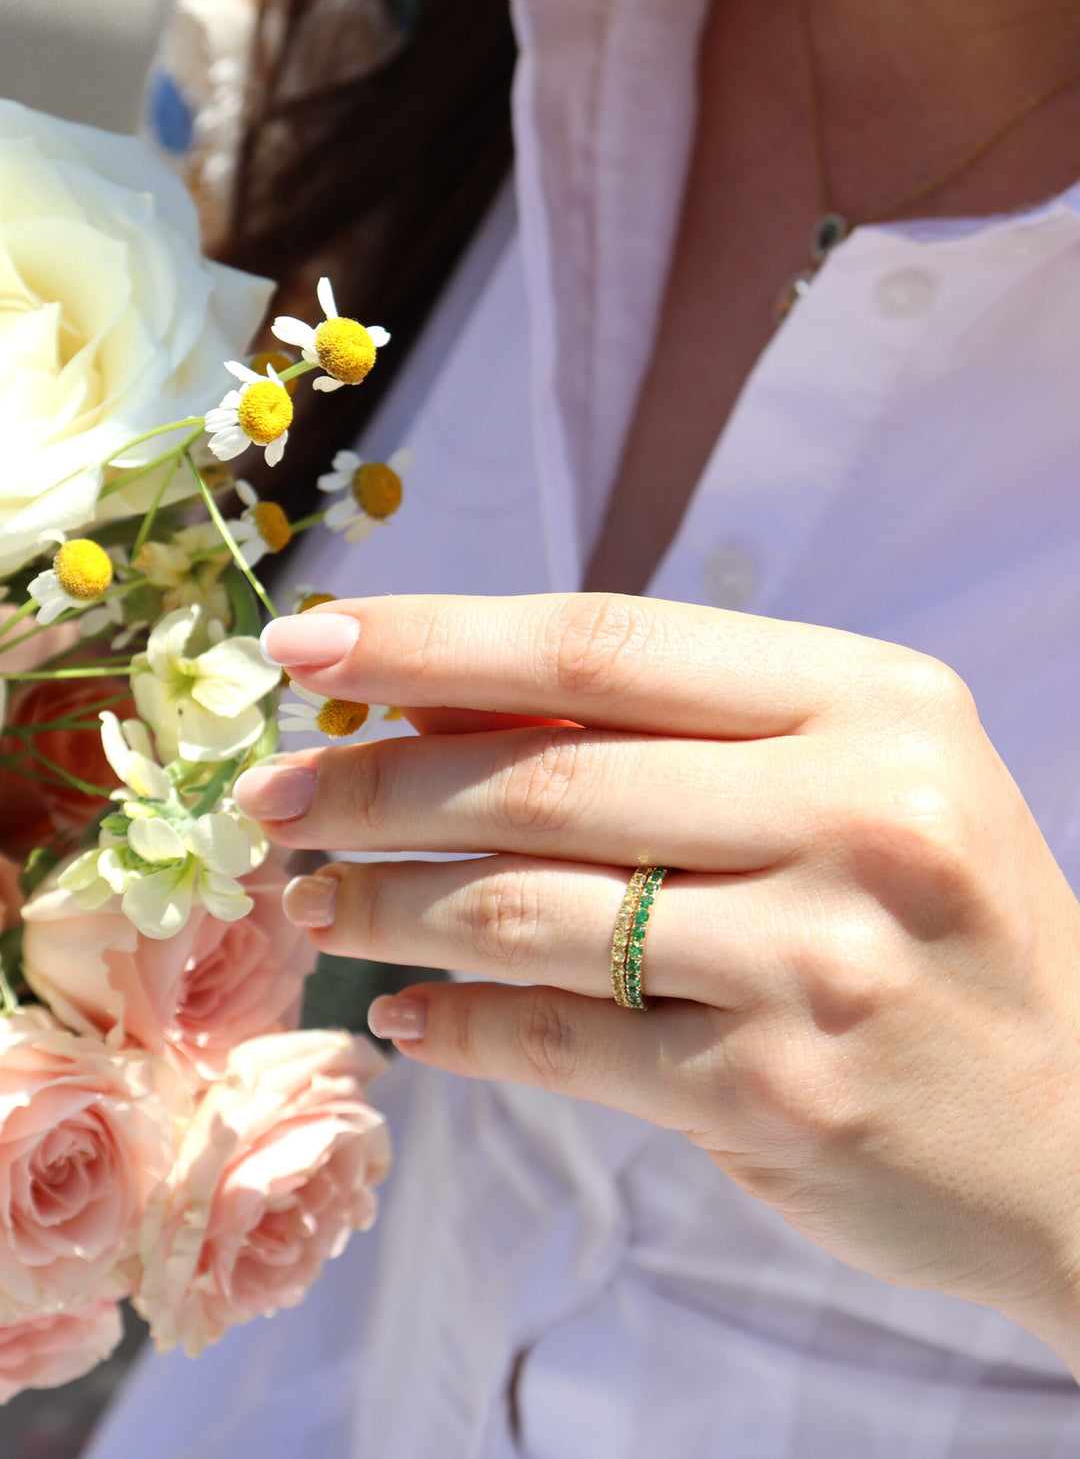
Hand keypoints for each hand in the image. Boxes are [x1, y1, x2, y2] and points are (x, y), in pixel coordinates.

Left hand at [236, 593, 1079, 1369]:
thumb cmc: (946, 927)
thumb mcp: (856, 782)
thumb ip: (673, 738)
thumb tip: (434, 710)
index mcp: (870, 701)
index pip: (604, 643)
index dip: (433, 638)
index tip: (307, 644)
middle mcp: (855, 812)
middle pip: (546, 774)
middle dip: (373, 781)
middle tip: (271, 798)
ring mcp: (819, 960)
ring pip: (531, 908)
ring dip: (389, 902)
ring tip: (312, 901)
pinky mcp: (779, 1091)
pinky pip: (563, 1042)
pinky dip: (461, 1026)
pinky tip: (406, 1010)